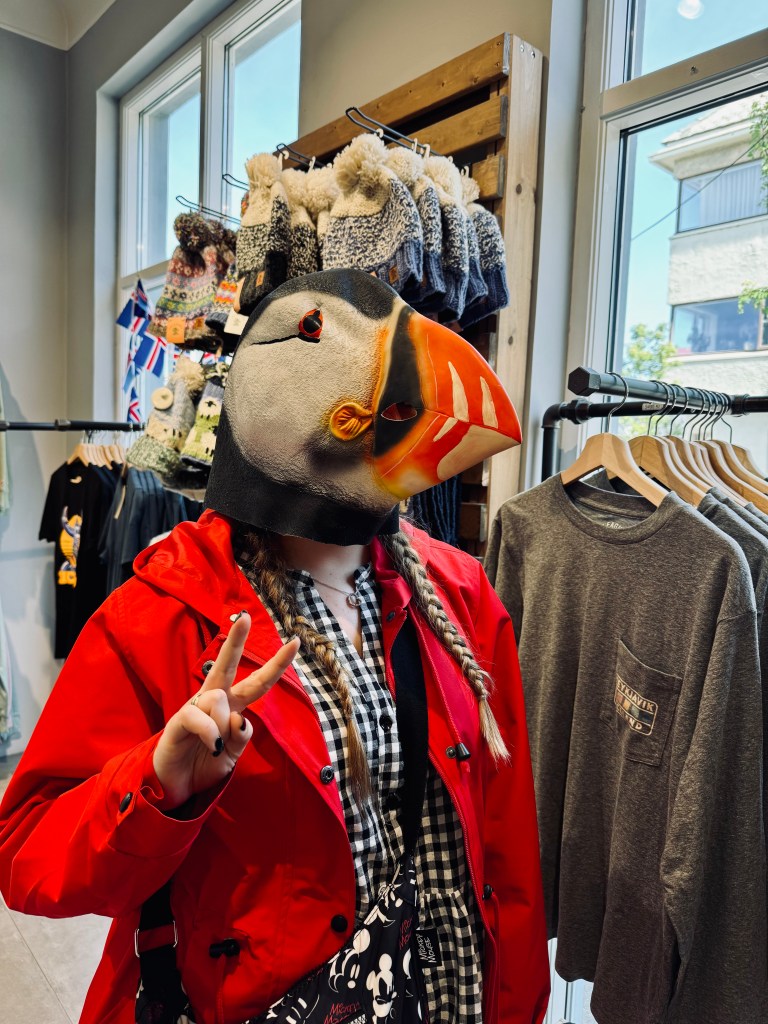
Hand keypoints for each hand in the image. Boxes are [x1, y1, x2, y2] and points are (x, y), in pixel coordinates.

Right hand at [152, 613, 299, 809]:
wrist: (174, 785)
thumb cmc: (205, 764)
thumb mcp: (233, 756)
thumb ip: (242, 738)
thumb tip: (241, 719)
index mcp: (232, 706)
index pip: (258, 682)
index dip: (277, 664)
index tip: (295, 641)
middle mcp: (214, 700)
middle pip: (227, 665)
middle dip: (236, 640)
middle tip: (245, 617)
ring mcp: (195, 708)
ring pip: (220, 699)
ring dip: (224, 725)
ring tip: (216, 745)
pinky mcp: (179, 720)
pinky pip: (201, 717)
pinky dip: (212, 733)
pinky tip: (213, 746)